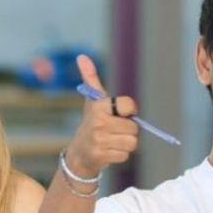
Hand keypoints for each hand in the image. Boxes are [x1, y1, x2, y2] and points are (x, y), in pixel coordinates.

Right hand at [63, 54, 139, 177]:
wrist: (78, 153)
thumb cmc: (91, 123)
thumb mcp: (92, 101)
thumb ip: (90, 78)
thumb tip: (82, 57)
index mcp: (99, 106)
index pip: (130, 105)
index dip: (130, 111)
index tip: (122, 113)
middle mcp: (98, 122)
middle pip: (134, 128)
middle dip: (128, 131)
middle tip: (114, 130)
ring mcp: (99, 140)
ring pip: (132, 142)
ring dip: (125, 143)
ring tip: (112, 141)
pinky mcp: (101, 156)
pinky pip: (126, 155)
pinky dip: (120, 155)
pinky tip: (109, 151)